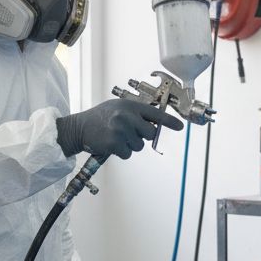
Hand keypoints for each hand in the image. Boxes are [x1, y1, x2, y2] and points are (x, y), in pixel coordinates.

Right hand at [56, 99, 182, 159]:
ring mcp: (120, 130)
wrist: (79, 128)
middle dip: (142, 137)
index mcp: (130, 106)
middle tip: (128, 133)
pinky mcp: (114, 143)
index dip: (169, 121)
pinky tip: (111, 145)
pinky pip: (128, 154)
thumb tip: (155, 125)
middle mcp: (126, 116)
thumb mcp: (118, 108)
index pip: (155, 113)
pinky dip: (121, 153)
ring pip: (139, 146)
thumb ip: (136, 114)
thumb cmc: (101, 118)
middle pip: (150, 133)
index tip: (180, 127)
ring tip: (116, 137)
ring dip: (130, 145)